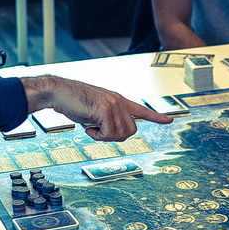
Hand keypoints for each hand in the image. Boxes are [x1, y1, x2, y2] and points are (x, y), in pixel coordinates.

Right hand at [22, 75, 172, 140]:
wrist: (58, 92)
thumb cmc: (73, 102)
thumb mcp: (95, 112)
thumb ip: (108, 119)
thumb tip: (116, 133)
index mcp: (119, 100)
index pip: (142, 110)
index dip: (156, 117)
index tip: (170, 120)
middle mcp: (119, 101)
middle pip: (131, 131)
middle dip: (115, 137)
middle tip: (98, 132)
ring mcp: (113, 104)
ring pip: (120, 134)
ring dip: (103, 136)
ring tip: (91, 126)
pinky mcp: (105, 109)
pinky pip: (108, 134)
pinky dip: (96, 135)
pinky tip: (87, 126)